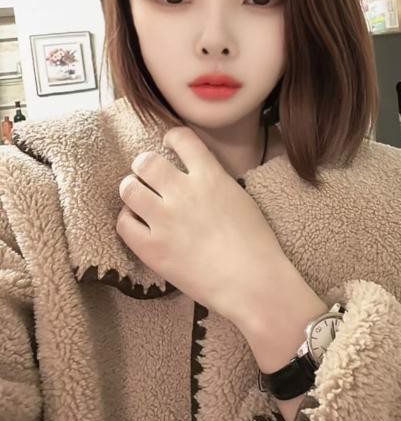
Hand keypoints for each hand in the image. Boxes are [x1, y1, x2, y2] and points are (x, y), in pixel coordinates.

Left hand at [116, 126, 285, 324]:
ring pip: (128, 188)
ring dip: (132, 190)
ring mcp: (164, 220)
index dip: (171, 138)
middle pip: (146, 161)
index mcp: (210, 177)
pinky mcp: (152, 248)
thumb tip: (199, 176)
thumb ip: (216, 182)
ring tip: (138, 198)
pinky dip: (128, 221)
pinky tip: (138, 224)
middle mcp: (183, 192)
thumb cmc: (256, 244)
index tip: (168, 145)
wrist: (252, 282)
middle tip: (147, 175)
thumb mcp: (241, 198)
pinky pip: (124, 224)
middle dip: (143, 165)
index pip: (182, 139)